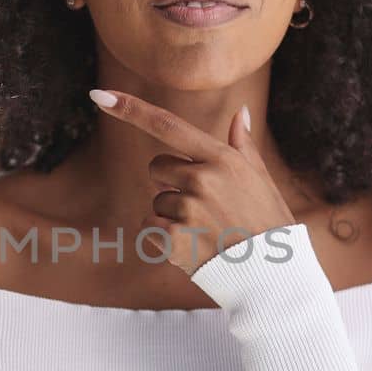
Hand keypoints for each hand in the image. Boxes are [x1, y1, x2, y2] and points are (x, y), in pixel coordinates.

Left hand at [87, 88, 294, 275]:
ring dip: (172, 215)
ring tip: (206, 229)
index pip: (168, 125)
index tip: (99, 96)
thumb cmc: (267, 221)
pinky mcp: (175, 239)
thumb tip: (240, 111)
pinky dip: (164, 238)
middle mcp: (202, 178)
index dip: (130, 109)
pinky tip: (193, 245)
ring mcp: (187, 209)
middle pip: (156, 167)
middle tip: (204, 205)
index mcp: (221, 158)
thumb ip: (241, 144)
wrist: (272, 274)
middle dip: (171, 183)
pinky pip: (150, 228)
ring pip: (156, 202)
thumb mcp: (259, 178)